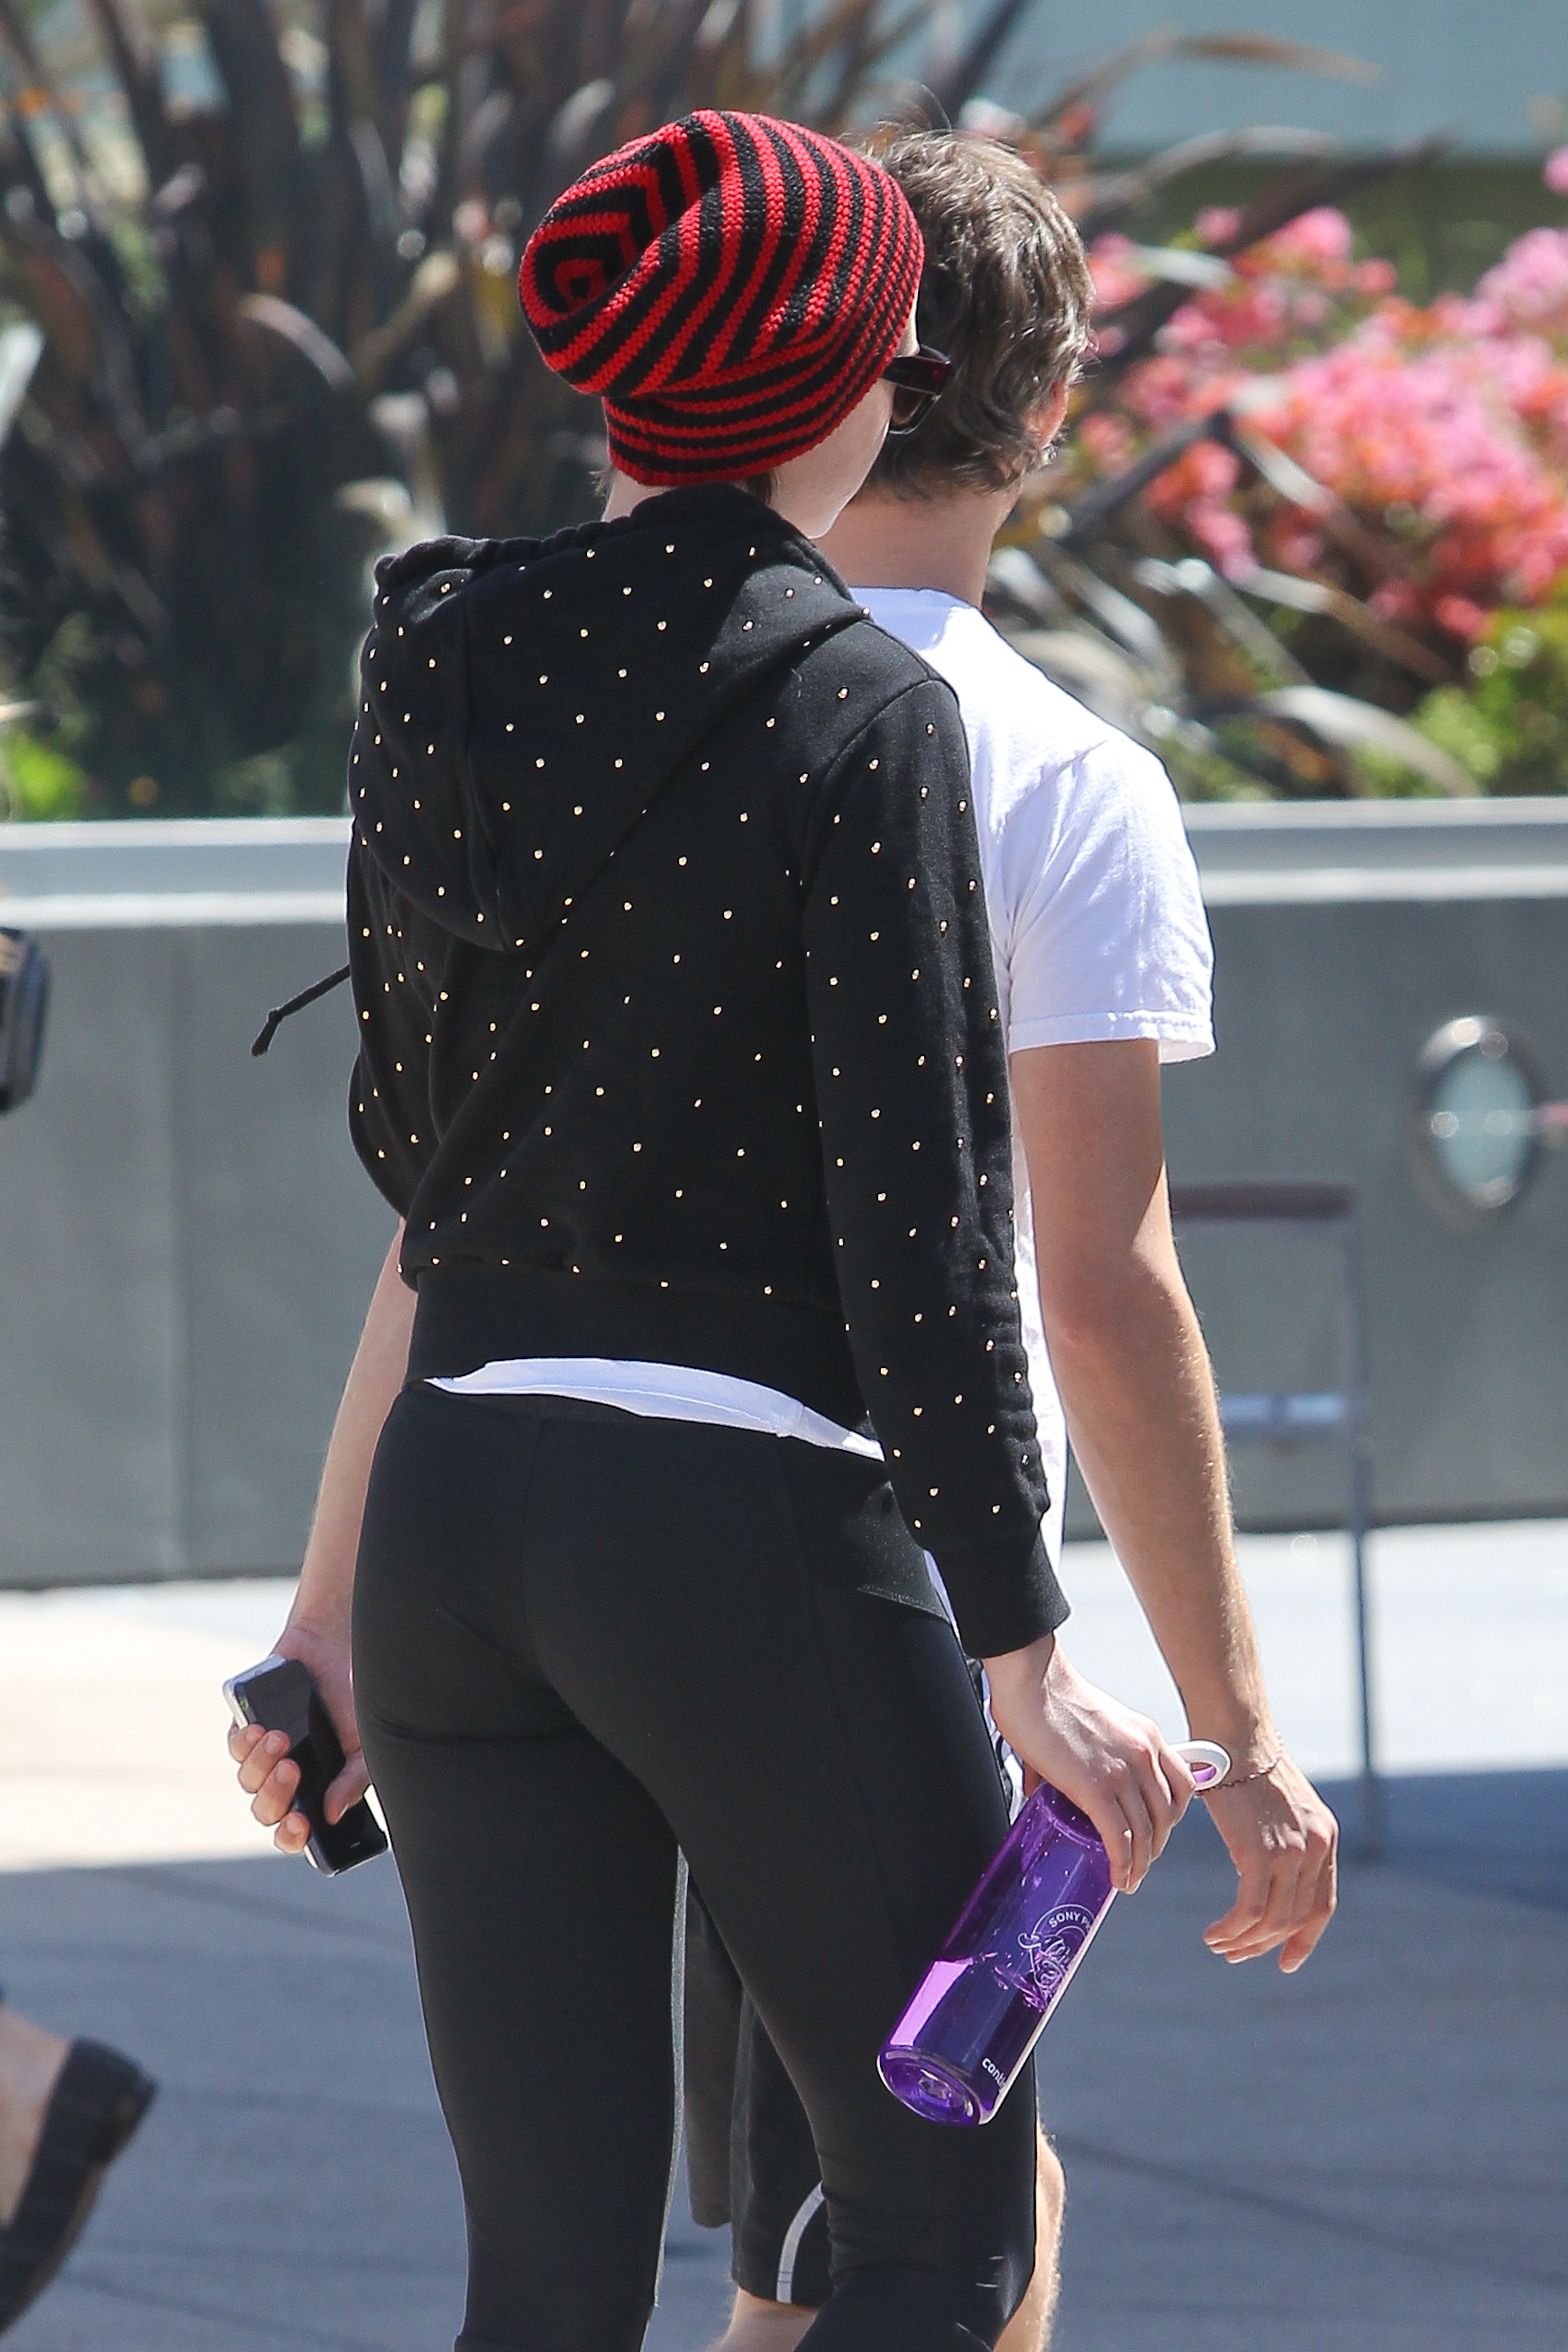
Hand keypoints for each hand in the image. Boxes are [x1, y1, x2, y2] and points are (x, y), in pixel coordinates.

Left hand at [227, 1619, 369, 1857]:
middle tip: (292, 1770)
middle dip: (275, 1796)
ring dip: (261, 1764)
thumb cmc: (356, 1701)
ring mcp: (265, 1756)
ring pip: (247, 1781)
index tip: (302, 1824)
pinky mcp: (246, 1728)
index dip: (293, 1837)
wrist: (338, 1649)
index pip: (295, 1832)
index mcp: (316, 1792)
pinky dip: (245, 1743)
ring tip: (281, 1737)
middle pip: (265, 1811)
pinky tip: (261, 1728)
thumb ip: (353, 1781)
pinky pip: (235, 1749)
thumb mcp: (366, 1744)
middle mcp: (287, 1780)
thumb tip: (331, 1814)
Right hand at [982, 1635, 1196, 1893]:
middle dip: (1155, 1846)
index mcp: (1147, 1736)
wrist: (1031, 1680)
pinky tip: (1118, 1877)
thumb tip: (1040, 1788)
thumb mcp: (1091, 1723)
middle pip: (1167, 1815)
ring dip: (1140, 1864)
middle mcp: (1144, 1754)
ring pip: (1146, 1833)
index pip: (1183, 1785)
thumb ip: (1081, 1754)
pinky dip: (1122, 1863)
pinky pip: (1118, 1836)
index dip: (1173, 1817)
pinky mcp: (1095, 1786)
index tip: (1158, 1833)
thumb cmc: (1048, 1697)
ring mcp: (1122, 1771)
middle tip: (1139, 1862)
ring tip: (1128, 1879)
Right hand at [1202, 1751, 1336, 1972]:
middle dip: (1264, 1945)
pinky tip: (1214, 1931)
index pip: (1323, 1904)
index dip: (1305, 1938)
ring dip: (1243, 1941)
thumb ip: (1283, 1838)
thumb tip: (1264, 1870)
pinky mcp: (1260, 1852)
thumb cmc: (1243, 1762)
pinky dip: (1231, 1928)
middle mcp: (1316, 1847)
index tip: (1285, 1961)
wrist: (1233, 1734)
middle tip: (1236, 1954)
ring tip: (1219, 1945)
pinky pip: (1250, 1909)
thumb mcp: (1278, 1805)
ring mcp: (1291, 1851)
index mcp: (1325, 1837)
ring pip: (1273, 1920)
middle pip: (1296, 1918)